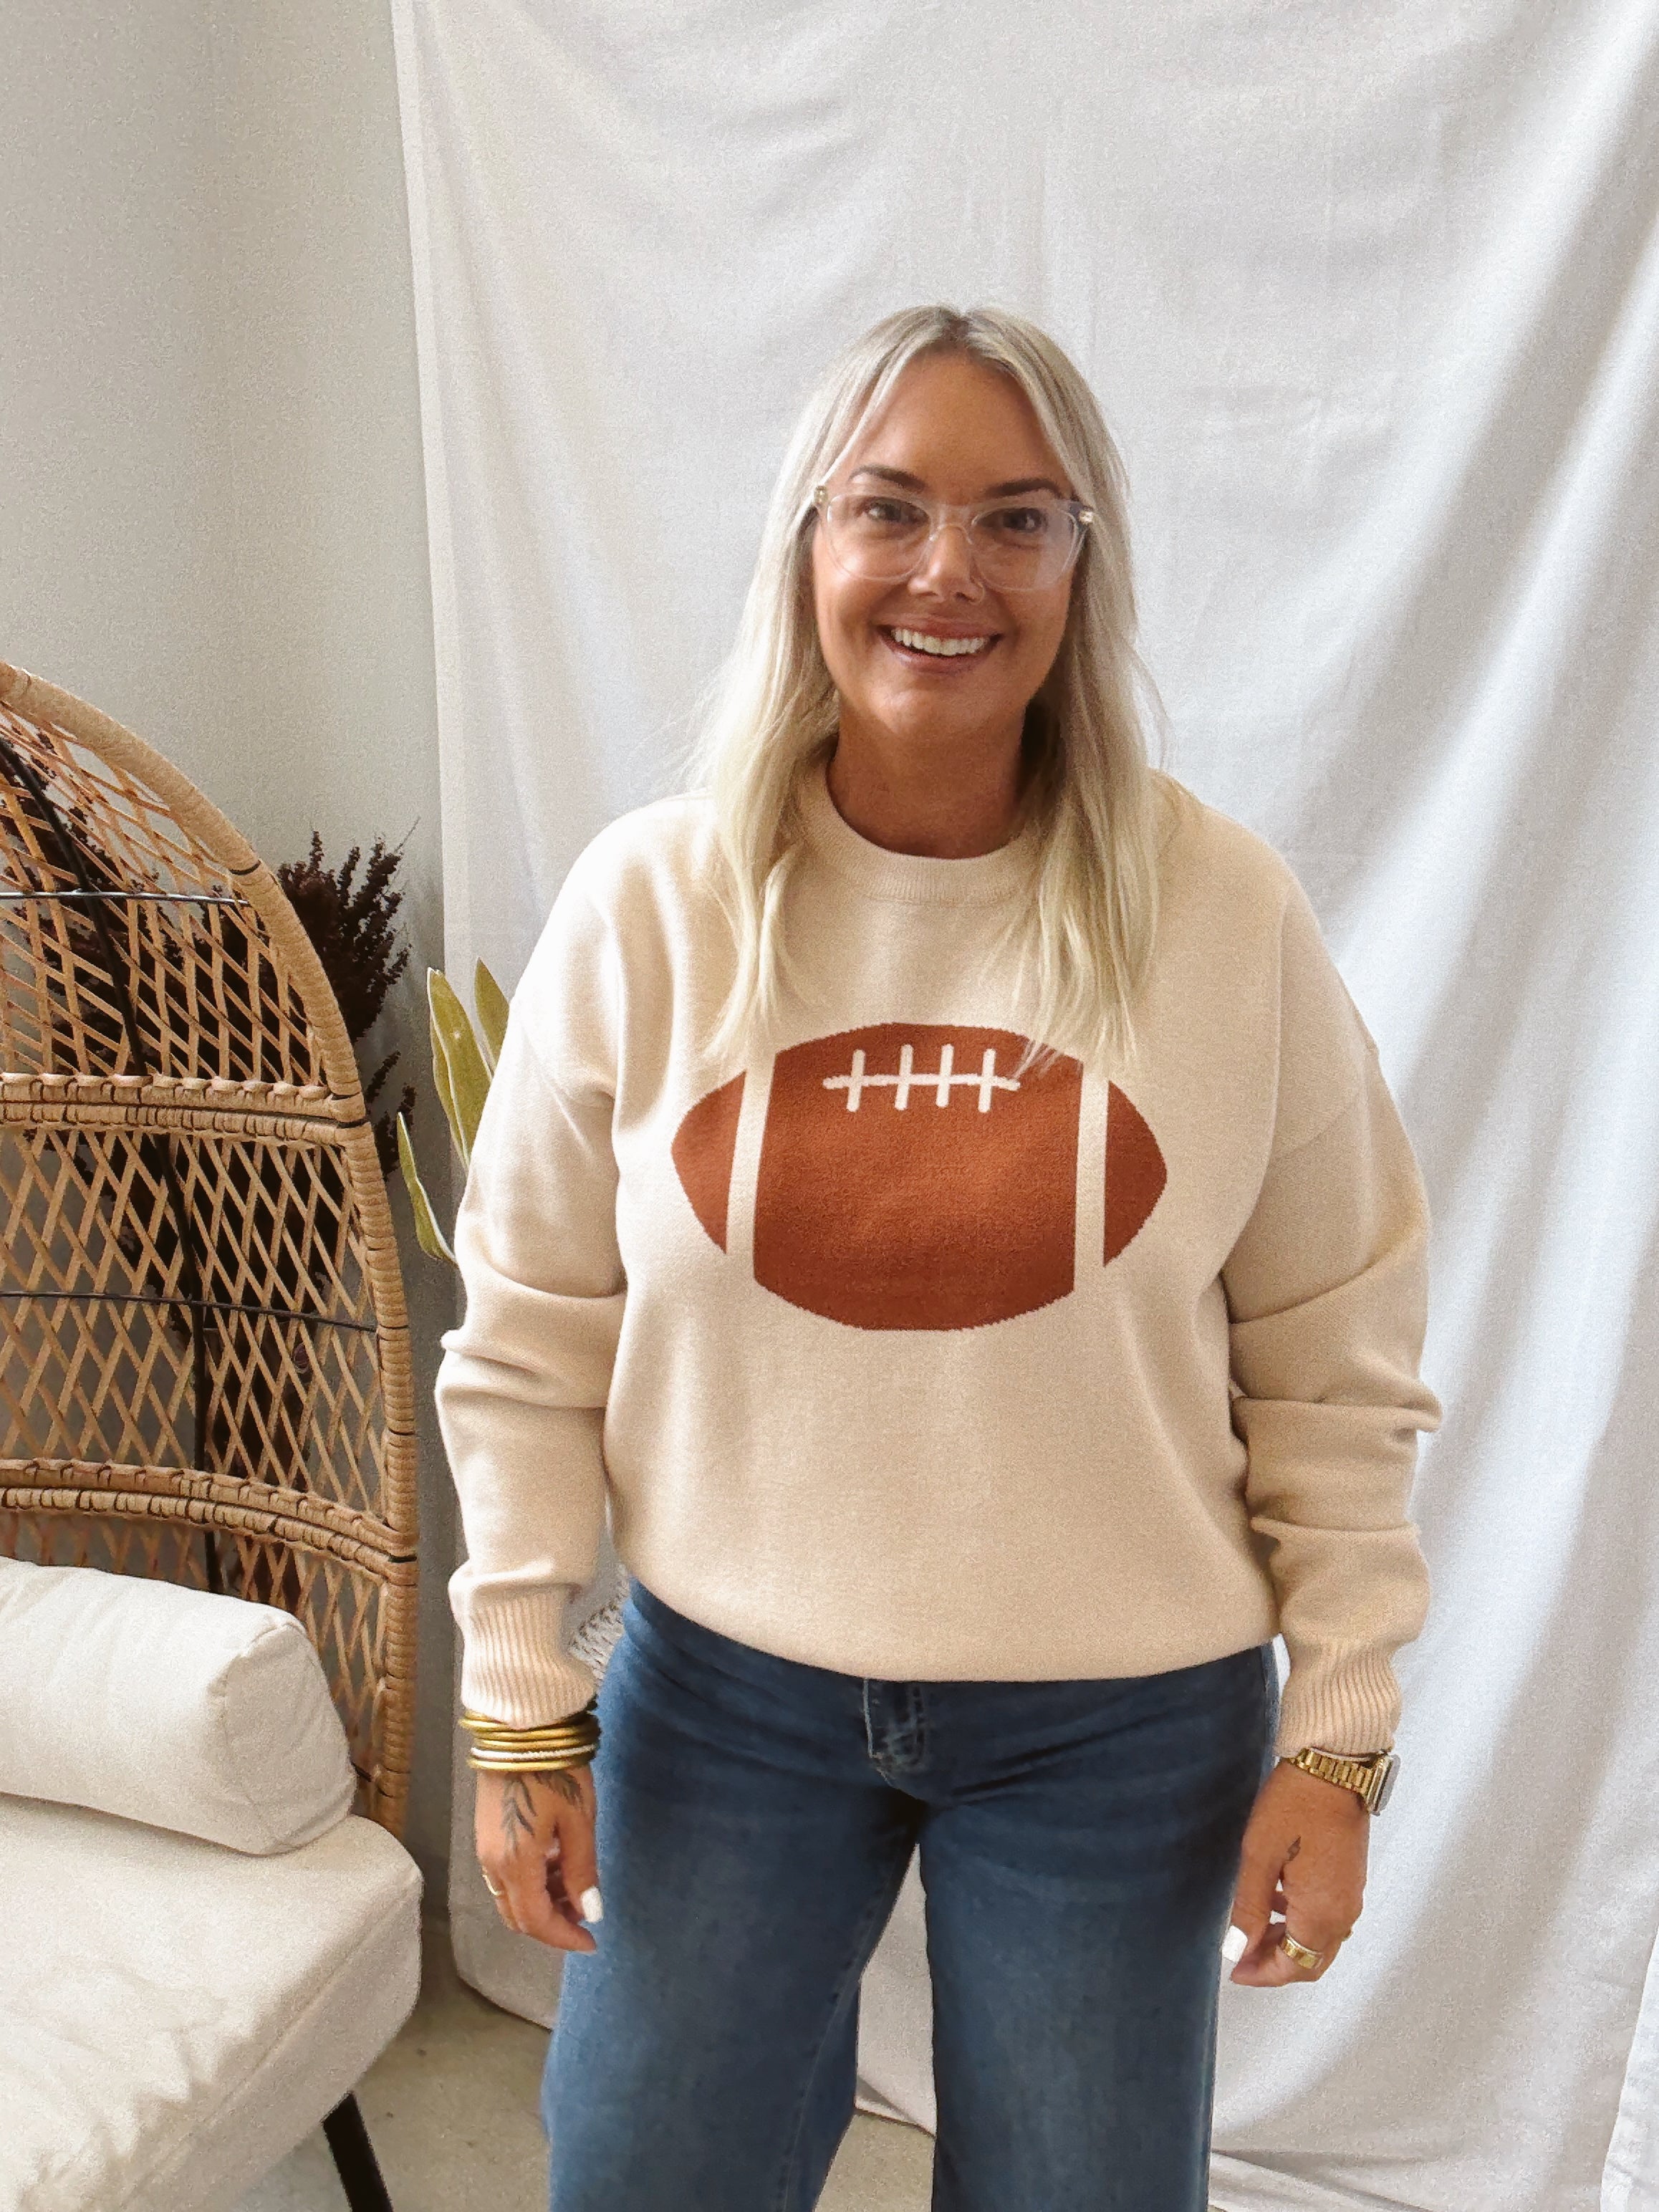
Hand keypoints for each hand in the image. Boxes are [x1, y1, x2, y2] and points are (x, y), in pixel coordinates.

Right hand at [474, 1762, 600, 1953]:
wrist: (521, 1727)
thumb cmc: (556, 1771)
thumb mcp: (578, 1821)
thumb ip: (582, 1870)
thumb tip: (590, 1913)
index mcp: (515, 1864)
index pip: (536, 1921)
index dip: (564, 1938)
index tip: (591, 1941)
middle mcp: (493, 1863)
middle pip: (518, 1915)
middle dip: (552, 1923)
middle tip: (585, 1914)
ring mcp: (486, 1848)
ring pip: (512, 1895)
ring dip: (542, 1901)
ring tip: (577, 1885)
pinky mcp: (487, 1832)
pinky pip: (507, 1873)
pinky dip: (532, 1881)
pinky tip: (557, 1863)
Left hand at [1226, 1758, 1367, 1984]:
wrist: (1334, 1766)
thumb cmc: (1294, 1804)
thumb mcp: (1260, 1856)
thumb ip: (1250, 1908)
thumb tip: (1237, 1950)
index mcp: (1323, 1912)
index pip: (1295, 1966)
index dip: (1263, 1973)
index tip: (1235, 1970)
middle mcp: (1344, 1911)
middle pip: (1312, 1959)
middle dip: (1277, 1964)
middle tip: (1242, 1954)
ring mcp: (1351, 1893)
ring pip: (1322, 1940)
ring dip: (1289, 1942)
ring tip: (1254, 1927)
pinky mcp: (1351, 1876)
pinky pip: (1330, 1916)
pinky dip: (1303, 1921)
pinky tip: (1278, 1899)